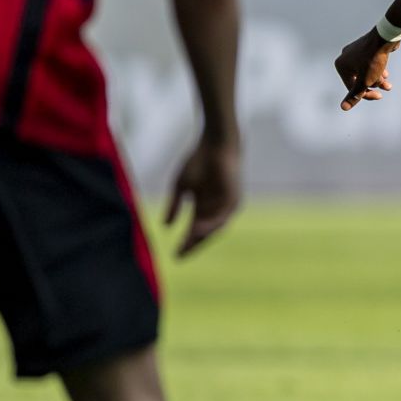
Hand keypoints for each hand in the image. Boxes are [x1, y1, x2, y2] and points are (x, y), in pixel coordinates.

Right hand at [165, 136, 240, 256]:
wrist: (215, 143)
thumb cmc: (198, 161)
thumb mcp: (181, 186)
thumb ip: (174, 205)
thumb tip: (166, 226)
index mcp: (204, 207)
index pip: (195, 230)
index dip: (185, 243)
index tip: (174, 256)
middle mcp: (216, 209)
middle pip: (205, 233)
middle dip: (193, 245)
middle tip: (179, 257)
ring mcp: (226, 205)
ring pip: (214, 227)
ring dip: (201, 236)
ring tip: (187, 245)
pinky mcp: (234, 199)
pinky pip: (222, 216)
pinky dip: (210, 224)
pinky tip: (198, 229)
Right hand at [335, 31, 397, 109]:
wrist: (385, 37)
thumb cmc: (373, 59)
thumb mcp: (365, 80)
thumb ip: (355, 95)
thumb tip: (343, 108)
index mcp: (341, 65)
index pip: (352, 87)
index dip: (366, 95)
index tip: (379, 96)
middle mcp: (345, 57)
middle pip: (359, 79)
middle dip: (373, 85)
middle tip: (387, 88)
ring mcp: (355, 51)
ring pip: (366, 72)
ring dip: (377, 79)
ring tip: (388, 83)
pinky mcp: (366, 48)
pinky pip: (369, 64)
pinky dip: (377, 70)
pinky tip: (385, 74)